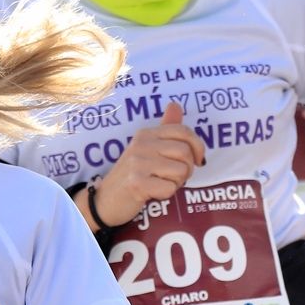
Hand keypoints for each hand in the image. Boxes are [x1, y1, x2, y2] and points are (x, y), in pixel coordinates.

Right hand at [95, 101, 204, 223]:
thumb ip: (165, 129)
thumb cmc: (134, 174)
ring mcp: (137, 163)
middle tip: (173, 176)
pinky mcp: (136, 183)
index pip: (183, 131)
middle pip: (185, 153)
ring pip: (181, 171)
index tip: (197, 159)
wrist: (106, 200)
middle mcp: (141, 144)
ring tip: (160, 183)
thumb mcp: (148, 148)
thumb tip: (175, 104)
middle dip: (187, 168)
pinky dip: (166, 194)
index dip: (198, 146)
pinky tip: (152, 193)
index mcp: (146, 134)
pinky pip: (170, 188)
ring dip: (177, 183)